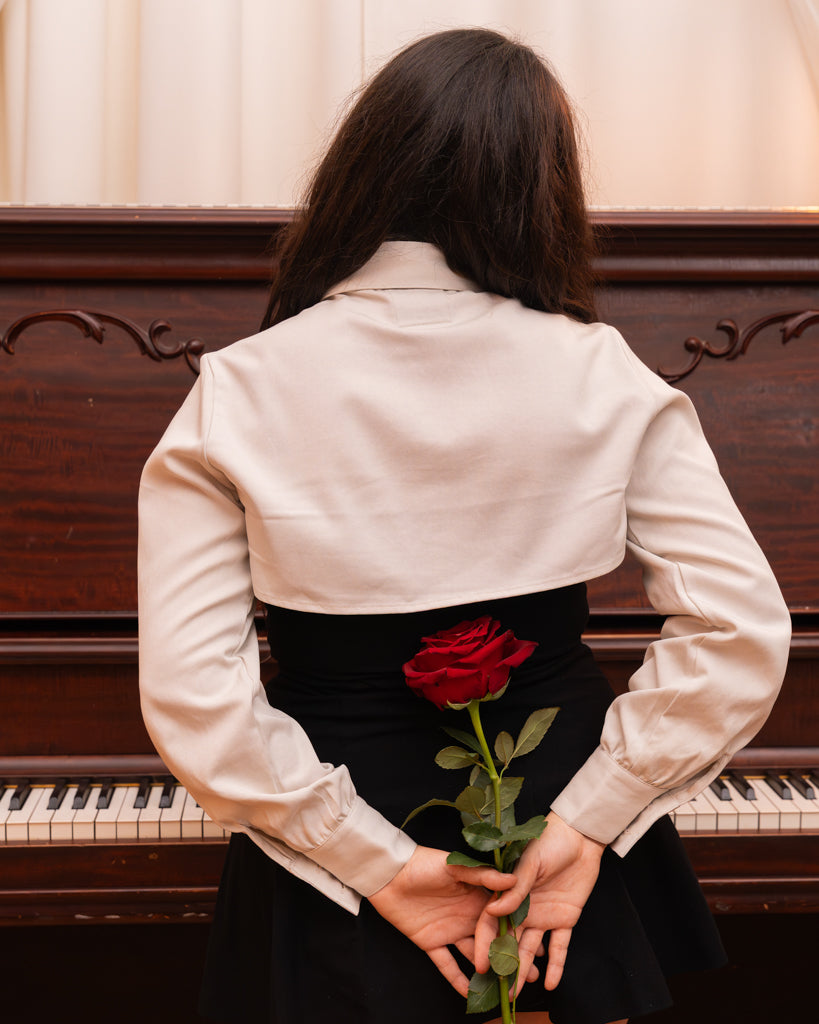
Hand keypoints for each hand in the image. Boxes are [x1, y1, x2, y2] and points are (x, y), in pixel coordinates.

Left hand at [368, 845, 515, 995]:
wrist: (389, 873)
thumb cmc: (423, 864)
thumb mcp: (454, 867)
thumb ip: (482, 876)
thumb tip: (511, 880)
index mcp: (475, 897)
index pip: (499, 920)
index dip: (516, 935)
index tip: (536, 949)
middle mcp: (466, 916)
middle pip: (491, 941)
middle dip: (509, 958)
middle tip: (530, 976)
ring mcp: (449, 930)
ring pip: (472, 956)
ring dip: (487, 973)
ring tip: (505, 989)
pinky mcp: (431, 942)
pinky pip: (446, 964)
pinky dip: (456, 979)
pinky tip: (468, 994)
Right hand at [456, 811, 604, 994]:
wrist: (581, 838)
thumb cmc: (549, 842)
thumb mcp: (529, 862)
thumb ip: (514, 888)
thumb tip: (493, 911)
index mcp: (509, 893)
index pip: (491, 923)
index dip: (485, 944)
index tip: (480, 965)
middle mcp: (523, 909)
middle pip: (509, 941)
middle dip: (504, 965)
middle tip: (499, 991)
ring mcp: (543, 916)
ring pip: (531, 949)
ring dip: (525, 970)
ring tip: (518, 993)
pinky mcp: (565, 920)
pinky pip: (559, 947)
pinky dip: (556, 965)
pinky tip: (551, 984)